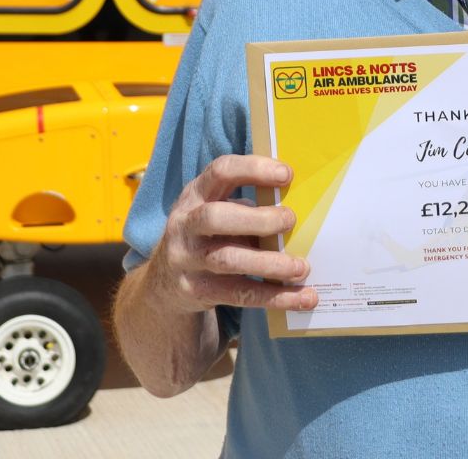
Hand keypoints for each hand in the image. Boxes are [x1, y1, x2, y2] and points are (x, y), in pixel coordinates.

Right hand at [141, 153, 318, 315]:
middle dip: (258, 219)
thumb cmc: (208, 236)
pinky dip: (274, 297)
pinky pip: (238, 294)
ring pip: (227, 259)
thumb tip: (298, 212)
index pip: (220, 172)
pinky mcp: (195, 291)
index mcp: (195, 194)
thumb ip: (247, 209)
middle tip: (290, 220)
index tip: (287, 174)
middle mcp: (185, 224)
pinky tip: (303, 297)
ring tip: (301, 267)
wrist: (165, 281)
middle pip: (215, 217)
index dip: (253, 169)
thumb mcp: (217, 212)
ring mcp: (186, 259)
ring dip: (269, 263)